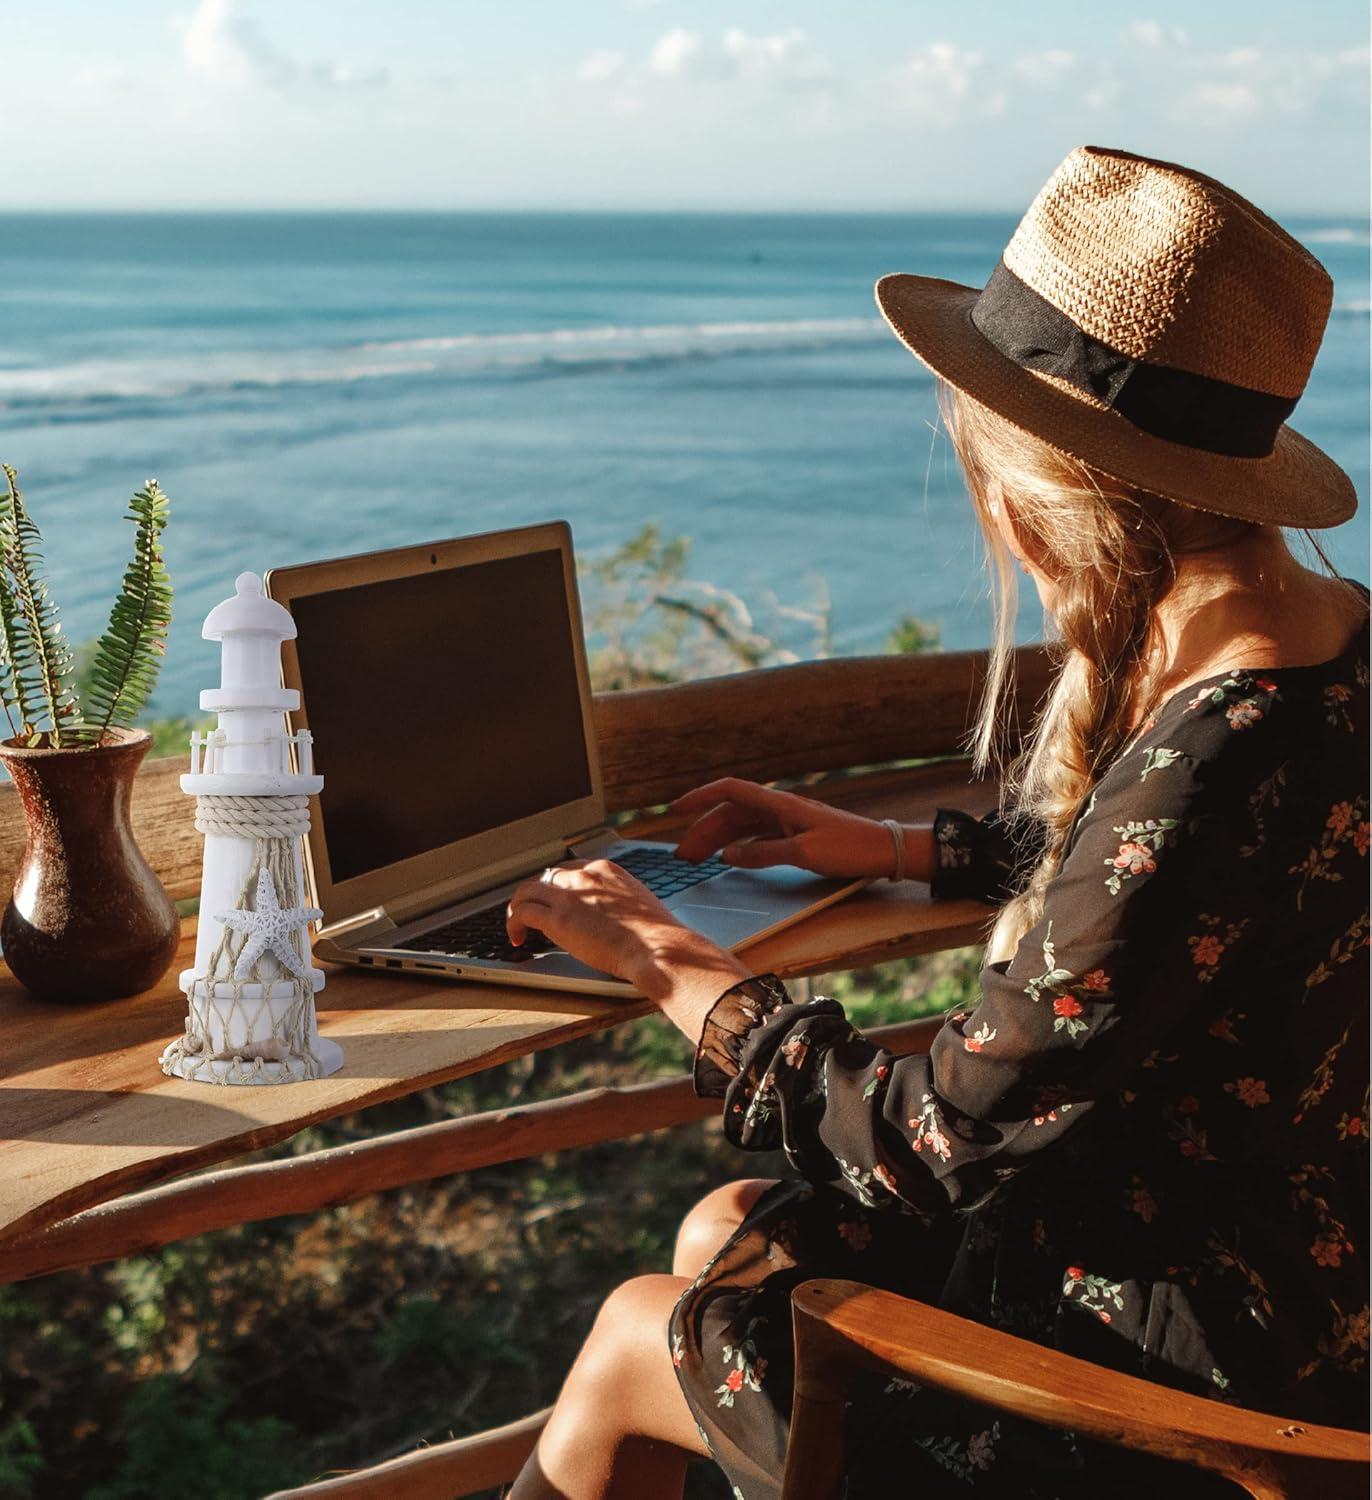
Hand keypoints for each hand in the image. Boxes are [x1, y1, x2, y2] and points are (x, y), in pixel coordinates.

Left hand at [506, 859, 750, 1006]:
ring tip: (518, 926)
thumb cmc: (657, 936)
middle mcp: (585, 876)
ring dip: (519, 907)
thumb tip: (616, 918)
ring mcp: (569, 895)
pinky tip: (517, 938)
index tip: (558, 900)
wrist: (657, 947)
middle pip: (548, 877)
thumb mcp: (640, 906)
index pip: (572, 868)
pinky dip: (513, 923)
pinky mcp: (557, 918)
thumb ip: (621, 904)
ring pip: (528, 890)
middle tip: (536, 914)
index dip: (560, 885)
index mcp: (607, 870)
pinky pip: (521, 912)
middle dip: (540, 895)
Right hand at [670, 777, 900, 879]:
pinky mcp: (795, 836)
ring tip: (696, 860)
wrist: (884, 851)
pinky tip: (728, 859)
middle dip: (703, 830)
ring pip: (742, 826)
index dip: (700, 797)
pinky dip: (738, 846)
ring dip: (718, 840)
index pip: (730, 791)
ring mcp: (787, 822)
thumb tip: (727, 856)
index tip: (675, 810)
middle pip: (731, 812)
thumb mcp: (804, 854)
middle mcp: (780, 808)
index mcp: (780, 804)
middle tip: (683, 856)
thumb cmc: (849, 849)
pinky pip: (756, 837)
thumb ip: (762, 854)